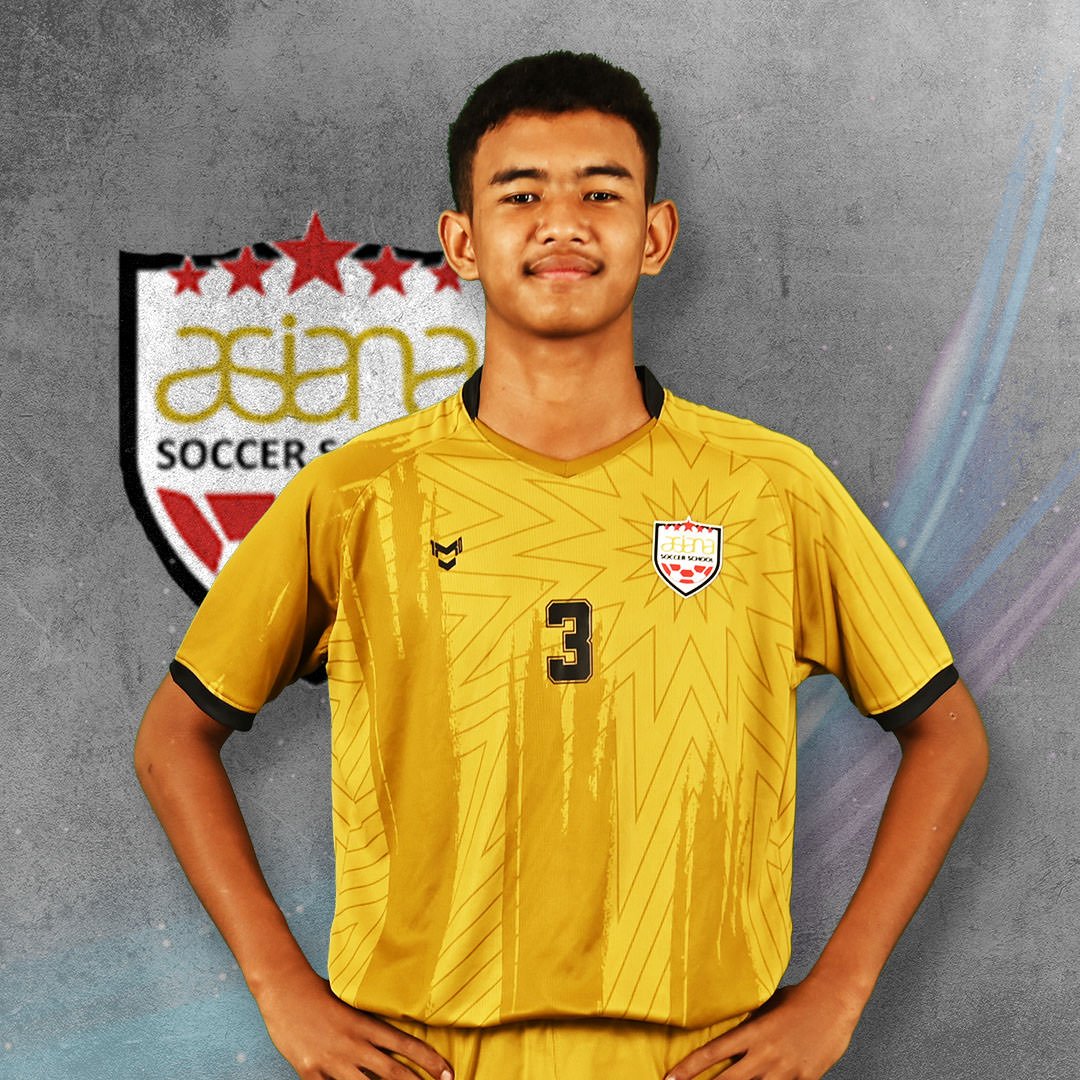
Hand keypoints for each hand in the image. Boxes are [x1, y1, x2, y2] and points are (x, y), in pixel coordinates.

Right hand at [255, 963, 453, 1079]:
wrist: (285, 991)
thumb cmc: (320, 992)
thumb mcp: (351, 1001)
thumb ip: (371, 1018)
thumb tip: (393, 1031)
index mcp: (365, 1025)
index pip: (406, 1046)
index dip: (430, 1061)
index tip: (448, 1073)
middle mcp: (353, 1045)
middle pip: (393, 1073)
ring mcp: (332, 1062)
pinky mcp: (311, 1073)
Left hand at [662, 978, 862, 1079]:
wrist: (834, 1000)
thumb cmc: (799, 998)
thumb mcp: (766, 1007)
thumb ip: (749, 1024)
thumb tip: (732, 1033)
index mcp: (753, 1032)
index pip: (713, 1053)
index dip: (689, 1068)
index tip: (671, 1077)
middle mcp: (765, 1054)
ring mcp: (785, 1070)